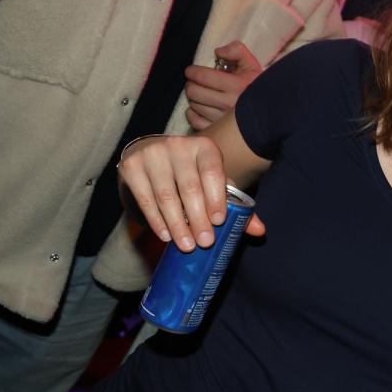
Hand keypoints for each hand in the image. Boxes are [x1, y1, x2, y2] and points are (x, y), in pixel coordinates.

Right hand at [117, 135, 264, 250]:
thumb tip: (260, 231)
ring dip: (177, 224)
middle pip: (189, 187)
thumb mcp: (215, 184)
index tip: (219, 221)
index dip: (216, 197)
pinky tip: (166, 235)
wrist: (154, 156)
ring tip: (187, 245)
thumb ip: (238, 206)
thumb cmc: (193, 174)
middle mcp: (178, 145)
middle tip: (205, 242)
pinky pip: (145, 199)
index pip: (212, 173)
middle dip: (198, 218)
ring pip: (166, 196)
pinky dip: (156, 220)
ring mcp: (152, 154)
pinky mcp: (132, 166)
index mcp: (204, 147)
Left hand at [184, 41, 262, 130]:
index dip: (192, 71)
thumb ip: (236, 51)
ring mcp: (223, 120)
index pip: (202, 76)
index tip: (192, 71)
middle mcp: (229, 104)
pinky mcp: (219, 130)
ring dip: (194, 98)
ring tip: (203, 95)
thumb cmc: (256, 86)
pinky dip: (192, 113)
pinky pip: (194, 120)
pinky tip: (200, 108)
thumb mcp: (251, 64)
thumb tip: (217, 52)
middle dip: (192, 84)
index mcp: (237, 85)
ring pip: (193, 105)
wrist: (271, 109)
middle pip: (194, 91)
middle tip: (197, 83)